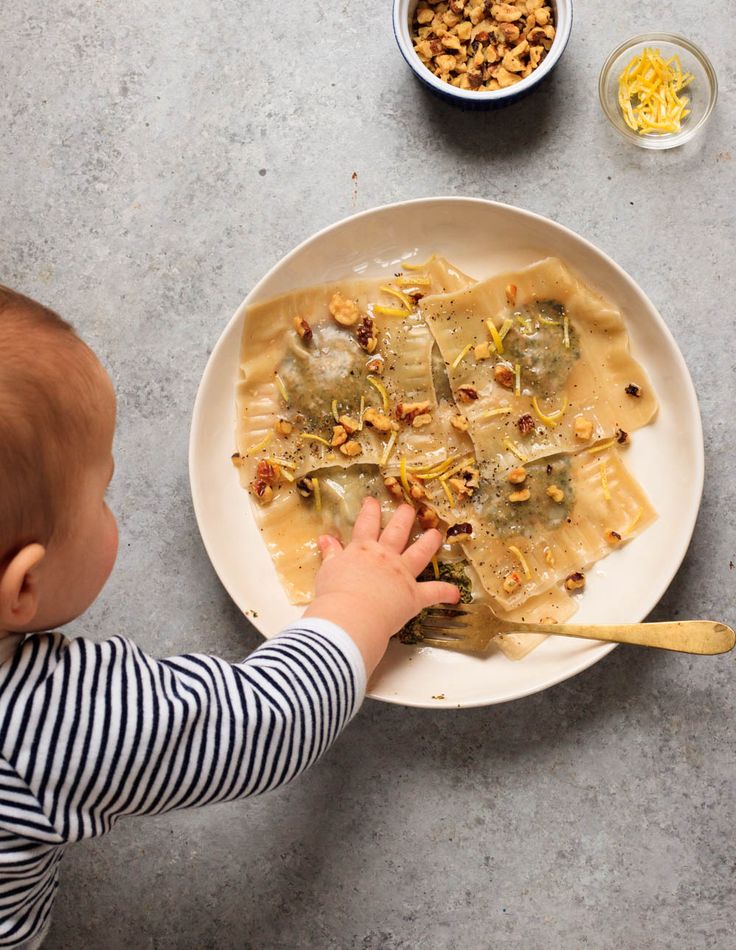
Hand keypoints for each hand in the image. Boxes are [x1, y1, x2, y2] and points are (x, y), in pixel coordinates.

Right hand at [303, 497, 459, 675]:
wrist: (351, 615)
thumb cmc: (334, 593)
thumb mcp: (328, 570)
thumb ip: (331, 554)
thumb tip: (325, 538)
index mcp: (363, 550)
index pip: (367, 524)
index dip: (370, 511)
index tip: (373, 500)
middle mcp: (385, 557)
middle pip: (397, 532)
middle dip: (404, 517)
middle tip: (410, 507)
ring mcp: (402, 574)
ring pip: (420, 553)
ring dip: (430, 543)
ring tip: (437, 534)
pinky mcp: (414, 595)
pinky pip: (434, 592)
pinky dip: (446, 593)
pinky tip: (456, 594)